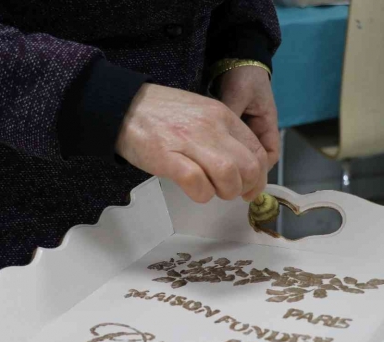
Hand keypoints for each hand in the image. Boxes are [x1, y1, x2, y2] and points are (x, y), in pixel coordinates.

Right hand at [115, 83, 268, 202]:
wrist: (124, 106)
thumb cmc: (161, 113)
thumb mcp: (202, 112)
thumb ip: (224, 133)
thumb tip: (242, 163)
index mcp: (223, 115)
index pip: (258, 151)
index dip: (259, 177)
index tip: (250, 187)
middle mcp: (211, 127)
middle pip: (248, 167)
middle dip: (245, 188)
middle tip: (232, 194)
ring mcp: (189, 141)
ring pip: (228, 176)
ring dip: (224, 192)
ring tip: (212, 191)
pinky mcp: (168, 157)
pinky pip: (197, 183)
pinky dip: (201, 194)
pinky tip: (195, 191)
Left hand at [215, 65, 279, 170]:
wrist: (236, 58)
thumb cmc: (244, 75)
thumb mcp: (239, 93)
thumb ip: (232, 113)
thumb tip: (221, 136)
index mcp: (266, 124)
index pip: (269, 155)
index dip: (260, 169)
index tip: (242, 176)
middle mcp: (256, 130)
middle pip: (253, 160)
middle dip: (242, 171)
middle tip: (224, 179)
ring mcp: (242, 129)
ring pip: (239, 154)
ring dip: (230, 161)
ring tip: (214, 169)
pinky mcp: (230, 127)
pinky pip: (228, 144)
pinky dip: (221, 151)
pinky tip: (208, 155)